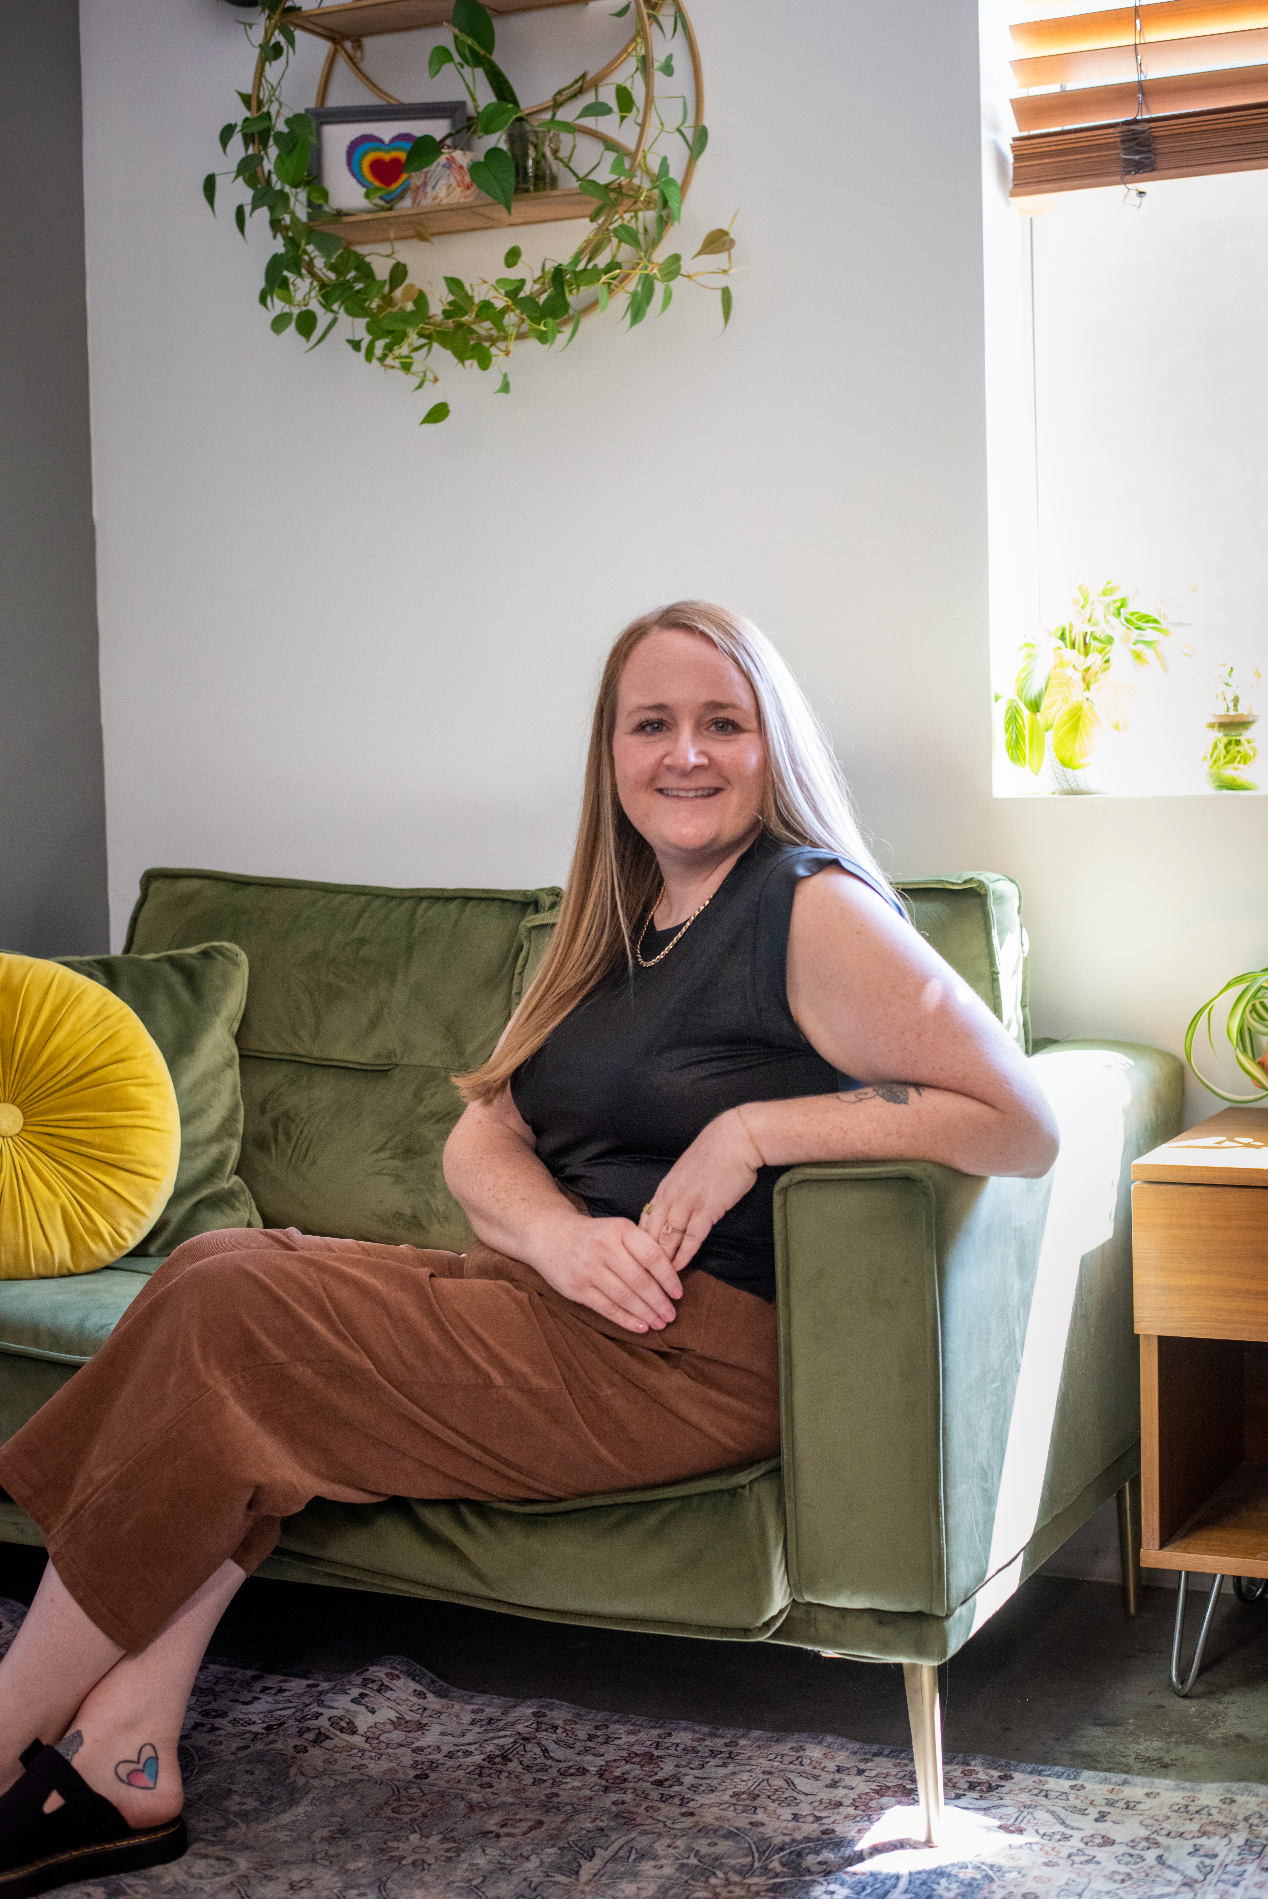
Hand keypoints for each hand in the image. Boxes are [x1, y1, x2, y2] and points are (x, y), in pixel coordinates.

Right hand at [528, 1210, 683, 1333]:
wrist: (549, 1235)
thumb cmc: (592, 1235)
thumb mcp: (616, 1229)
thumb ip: (639, 1246)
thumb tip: (670, 1275)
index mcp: (620, 1229)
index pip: (652, 1256)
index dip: (668, 1278)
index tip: (678, 1294)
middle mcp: (604, 1247)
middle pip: (640, 1280)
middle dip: (659, 1302)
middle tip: (672, 1315)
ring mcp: (589, 1268)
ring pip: (625, 1297)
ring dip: (646, 1314)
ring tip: (659, 1323)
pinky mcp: (577, 1287)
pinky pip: (607, 1308)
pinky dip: (626, 1320)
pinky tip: (640, 1327)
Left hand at [638, 1110, 763, 1269]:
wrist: (735, 1139)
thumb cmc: (714, 1153)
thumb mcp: (687, 1171)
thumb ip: (678, 1190)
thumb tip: (674, 1207)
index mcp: (665, 1187)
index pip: (645, 1220)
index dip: (638, 1242)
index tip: (635, 1259)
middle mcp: (671, 1196)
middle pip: (650, 1232)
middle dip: (644, 1256)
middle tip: (640, 1275)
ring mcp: (688, 1203)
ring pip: (667, 1237)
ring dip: (662, 1260)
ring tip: (656, 1280)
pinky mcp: (707, 1208)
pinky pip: (691, 1236)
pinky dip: (683, 1254)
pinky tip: (678, 1267)